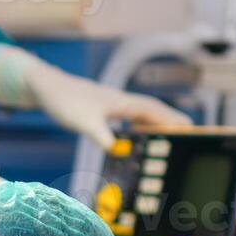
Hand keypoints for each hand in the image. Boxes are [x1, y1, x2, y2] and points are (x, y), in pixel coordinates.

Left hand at [0, 44, 191, 150]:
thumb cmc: (63, 100)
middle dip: (170, 121)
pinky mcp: (100, 108)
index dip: (173, 119)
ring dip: (154, 123)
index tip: (191, 127)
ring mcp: (110, 103)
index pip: (154, 110)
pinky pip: (126, 117)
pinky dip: (136, 125)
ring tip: (167, 136)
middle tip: (187, 133)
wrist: (43, 85)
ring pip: (139, 113)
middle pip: (151, 111)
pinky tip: (133, 134)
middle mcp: (119, 101)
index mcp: (121, 102)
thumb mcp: (83, 122)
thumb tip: (116, 150)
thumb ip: (101, 135)